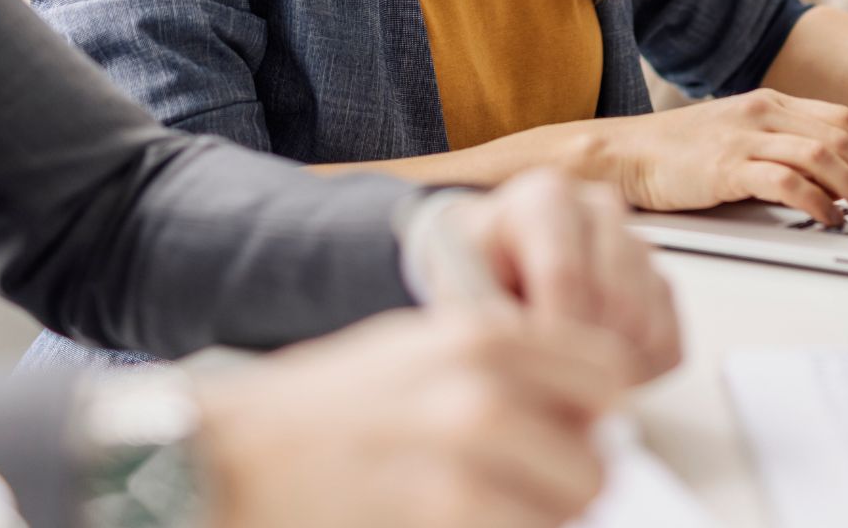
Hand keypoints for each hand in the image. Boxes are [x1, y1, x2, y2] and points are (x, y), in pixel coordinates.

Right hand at [198, 309, 625, 527]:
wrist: (239, 454)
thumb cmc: (331, 403)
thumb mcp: (426, 346)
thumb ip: (510, 365)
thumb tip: (587, 406)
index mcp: (484, 337)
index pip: (608, 374)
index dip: (596, 412)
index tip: (574, 429)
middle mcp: (482, 394)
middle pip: (596, 459)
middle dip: (572, 480)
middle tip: (531, 485)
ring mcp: (460, 467)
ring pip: (568, 513)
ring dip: (542, 519)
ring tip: (495, 508)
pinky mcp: (440, 521)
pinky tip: (463, 523)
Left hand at [407, 169, 680, 383]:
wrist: (495, 264)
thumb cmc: (475, 273)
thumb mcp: (460, 286)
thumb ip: (487, 317)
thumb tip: (517, 368)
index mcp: (545, 198)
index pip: (564, 273)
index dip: (551, 334)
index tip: (534, 374)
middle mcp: (599, 211)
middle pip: (613, 301)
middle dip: (580, 359)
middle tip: (548, 392)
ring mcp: (637, 246)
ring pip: (643, 325)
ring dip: (607, 370)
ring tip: (563, 382)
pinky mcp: (660, 284)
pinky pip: (667, 345)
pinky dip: (637, 375)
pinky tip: (591, 373)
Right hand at [598, 90, 847, 226]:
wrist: (624, 153)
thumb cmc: (676, 154)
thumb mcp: (736, 138)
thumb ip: (778, 147)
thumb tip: (829, 179)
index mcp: (768, 103)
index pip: (841, 118)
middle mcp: (762, 113)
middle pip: (841, 138)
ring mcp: (745, 138)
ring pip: (823, 156)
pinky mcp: (727, 167)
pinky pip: (786, 181)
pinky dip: (817, 201)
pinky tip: (830, 220)